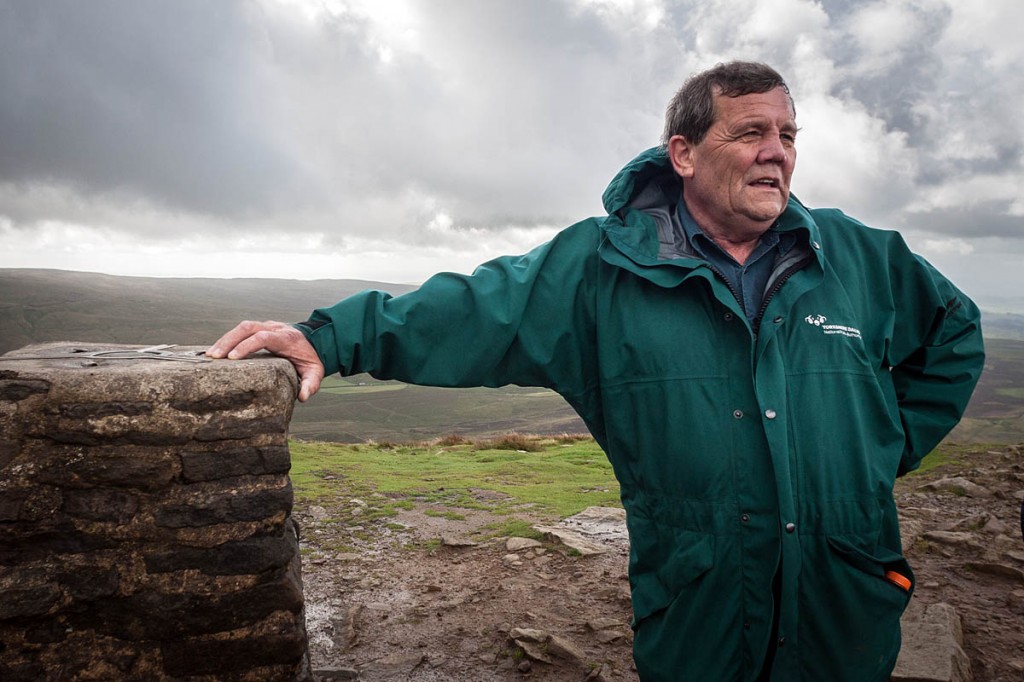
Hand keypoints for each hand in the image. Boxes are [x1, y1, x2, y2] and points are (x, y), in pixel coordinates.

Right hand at [206, 320, 324, 401]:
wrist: (314, 340)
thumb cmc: (310, 358)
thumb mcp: (315, 371)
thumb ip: (311, 384)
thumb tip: (302, 397)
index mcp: (286, 338)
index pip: (263, 337)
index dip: (246, 346)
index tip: (232, 358)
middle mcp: (274, 328)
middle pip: (247, 328)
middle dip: (229, 341)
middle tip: (214, 357)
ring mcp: (266, 326)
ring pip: (242, 327)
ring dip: (225, 340)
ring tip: (210, 355)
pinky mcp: (260, 328)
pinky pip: (241, 330)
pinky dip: (228, 339)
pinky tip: (217, 352)